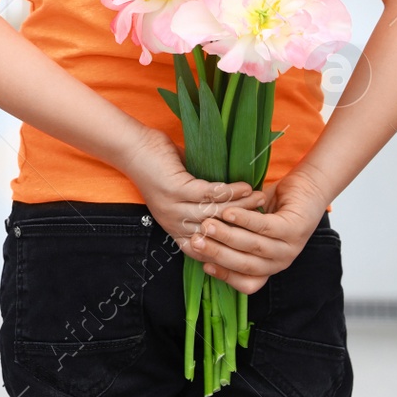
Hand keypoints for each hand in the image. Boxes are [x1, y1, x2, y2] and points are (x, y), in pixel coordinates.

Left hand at [122, 127, 262, 254]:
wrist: (130, 147)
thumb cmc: (158, 167)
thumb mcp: (180, 195)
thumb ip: (202, 206)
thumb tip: (236, 207)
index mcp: (173, 227)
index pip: (205, 249)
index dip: (230, 248)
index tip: (253, 240)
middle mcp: (172, 221)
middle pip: (216, 233)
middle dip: (243, 226)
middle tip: (265, 216)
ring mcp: (173, 206)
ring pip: (216, 213)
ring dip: (242, 207)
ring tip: (260, 199)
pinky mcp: (176, 188)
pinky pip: (210, 194)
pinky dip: (231, 191)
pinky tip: (245, 186)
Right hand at [190, 166, 329, 292]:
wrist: (306, 189)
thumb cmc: (272, 208)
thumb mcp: (250, 228)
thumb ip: (231, 238)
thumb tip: (198, 240)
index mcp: (269, 267)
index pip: (246, 282)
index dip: (224, 275)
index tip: (202, 263)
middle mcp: (280, 263)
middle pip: (246, 265)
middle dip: (217, 253)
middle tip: (196, 240)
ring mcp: (290, 247)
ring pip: (254, 246)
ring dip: (227, 236)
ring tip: (207, 224)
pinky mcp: (295, 228)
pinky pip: (266, 227)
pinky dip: (245, 220)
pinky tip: (228, 212)